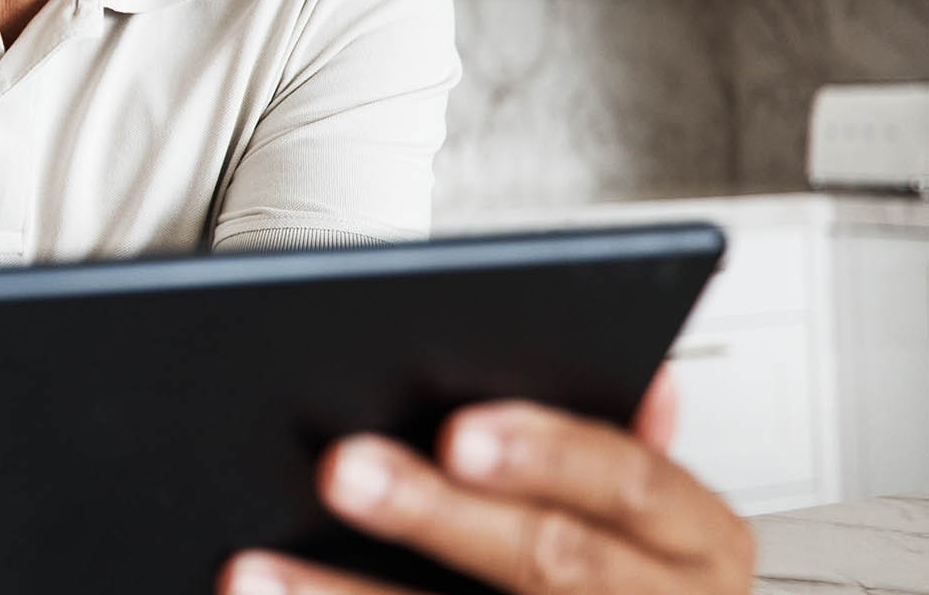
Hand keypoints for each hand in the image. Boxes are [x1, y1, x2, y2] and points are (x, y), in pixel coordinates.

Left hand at [217, 366, 757, 593]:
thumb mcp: (653, 519)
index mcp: (695, 543)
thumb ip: (610, 447)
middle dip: (434, 514)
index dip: (547, 452)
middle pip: (549, 561)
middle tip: (339, 468)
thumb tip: (645, 373)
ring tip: (251, 571)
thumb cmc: (624, 581)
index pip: (629, 482)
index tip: (459, 430)